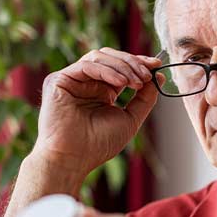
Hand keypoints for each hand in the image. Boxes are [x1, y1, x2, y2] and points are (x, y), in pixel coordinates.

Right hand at [32, 48, 164, 175]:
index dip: (138, 63)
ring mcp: (71, 80)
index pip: (120, 67)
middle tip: (148, 74)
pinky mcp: (58, 80)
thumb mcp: (130, 118)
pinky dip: (107, 71)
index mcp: (102, 91)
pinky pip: (86, 66)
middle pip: (110, 57)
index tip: (156, 65)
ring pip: (99, 57)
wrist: (73, 159)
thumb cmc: (98, 145)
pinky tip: (122, 83)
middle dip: (132, 63)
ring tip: (137, 82)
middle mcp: (86, 83)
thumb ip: (144, 98)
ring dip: (123, 66)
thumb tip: (158, 76)